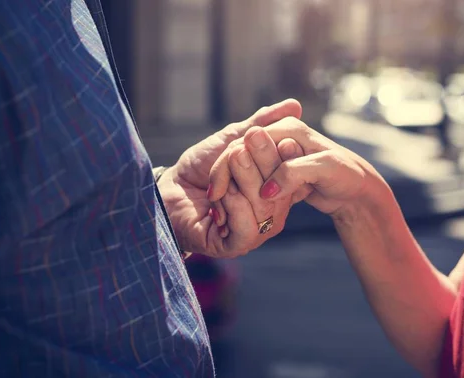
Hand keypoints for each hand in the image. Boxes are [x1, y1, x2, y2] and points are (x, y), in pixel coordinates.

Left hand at [157, 99, 301, 257]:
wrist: (168, 188)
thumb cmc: (199, 166)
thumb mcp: (233, 140)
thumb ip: (262, 124)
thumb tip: (295, 105)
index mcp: (277, 188)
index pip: (294, 171)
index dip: (281, 152)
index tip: (257, 134)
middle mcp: (272, 211)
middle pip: (281, 189)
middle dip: (257, 162)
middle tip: (237, 149)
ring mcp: (257, 230)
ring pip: (265, 208)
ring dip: (241, 182)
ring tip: (222, 174)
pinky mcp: (237, 245)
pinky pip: (249, 229)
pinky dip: (233, 206)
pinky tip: (218, 197)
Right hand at [209, 117, 393, 224]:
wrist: (359, 190)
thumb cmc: (347, 176)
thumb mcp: (324, 171)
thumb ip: (293, 175)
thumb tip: (267, 190)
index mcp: (289, 129)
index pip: (246, 144)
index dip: (228, 168)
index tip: (216, 196)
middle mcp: (280, 137)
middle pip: (240, 155)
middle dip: (224, 179)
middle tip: (212, 206)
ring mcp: (277, 153)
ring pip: (243, 168)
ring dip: (230, 189)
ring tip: (219, 216)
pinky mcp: (279, 169)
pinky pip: (254, 179)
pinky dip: (242, 194)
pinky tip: (232, 213)